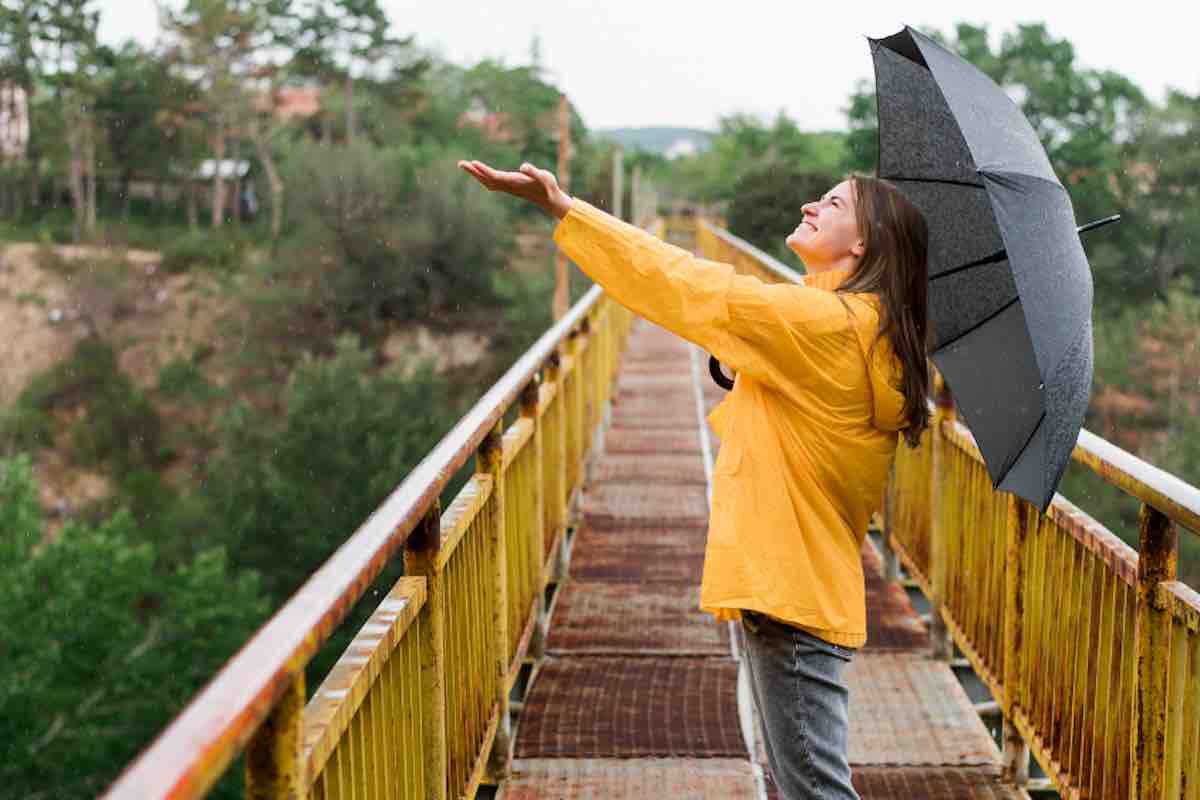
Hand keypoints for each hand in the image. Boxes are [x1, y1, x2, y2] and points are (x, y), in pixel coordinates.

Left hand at [457, 159, 572, 219]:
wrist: (549, 198)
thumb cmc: (548, 186)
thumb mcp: (544, 177)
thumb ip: (534, 172)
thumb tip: (523, 167)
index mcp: (514, 182)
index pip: (495, 176)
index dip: (484, 170)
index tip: (473, 163)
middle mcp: (508, 185)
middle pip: (487, 179)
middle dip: (474, 171)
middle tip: (460, 164)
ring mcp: (507, 187)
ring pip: (487, 181)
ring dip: (476, 174)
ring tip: (464, 165)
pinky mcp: (508, 186)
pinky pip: (491, 182)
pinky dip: (482, 176)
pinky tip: (478, 172)